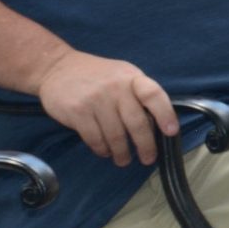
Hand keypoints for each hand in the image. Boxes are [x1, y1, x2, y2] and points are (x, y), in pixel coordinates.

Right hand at [32, 50, 179, 166]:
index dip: (165, 114)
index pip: (153, 95)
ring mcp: (96, 100)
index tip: (171, 132)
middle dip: (145, 146)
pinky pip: (95, 139)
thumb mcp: (122, 75)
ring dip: (122, 152)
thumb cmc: (97, 75)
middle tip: (148, 159)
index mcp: (132, 78)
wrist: (57, 67)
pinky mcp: (77, 112)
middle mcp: (116, 88)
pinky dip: (102, 149)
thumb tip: (157, 124)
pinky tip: (104, 151)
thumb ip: (138, 94)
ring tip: (123, 159)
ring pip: (115, 136)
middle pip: (136, 123)